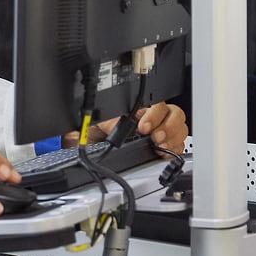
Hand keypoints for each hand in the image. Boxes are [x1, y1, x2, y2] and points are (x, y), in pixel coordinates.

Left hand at [61, 101, 187, 156]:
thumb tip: (75, 130)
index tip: (143, 126)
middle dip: (167, 125)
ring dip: (173, 136)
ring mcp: (161, 130)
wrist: (96, 144)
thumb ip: (89, 123)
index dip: (154, 113)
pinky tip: (166, 152)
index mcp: (137, 107)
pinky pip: (180, 144)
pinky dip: (176, 148)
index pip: (156, 103)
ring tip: (160, 145)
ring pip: (180, 127)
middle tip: (154, 136)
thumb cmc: (95, 130)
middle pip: (174, 113)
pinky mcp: (165, 145)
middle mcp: (152, 117)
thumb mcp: (92, 124)